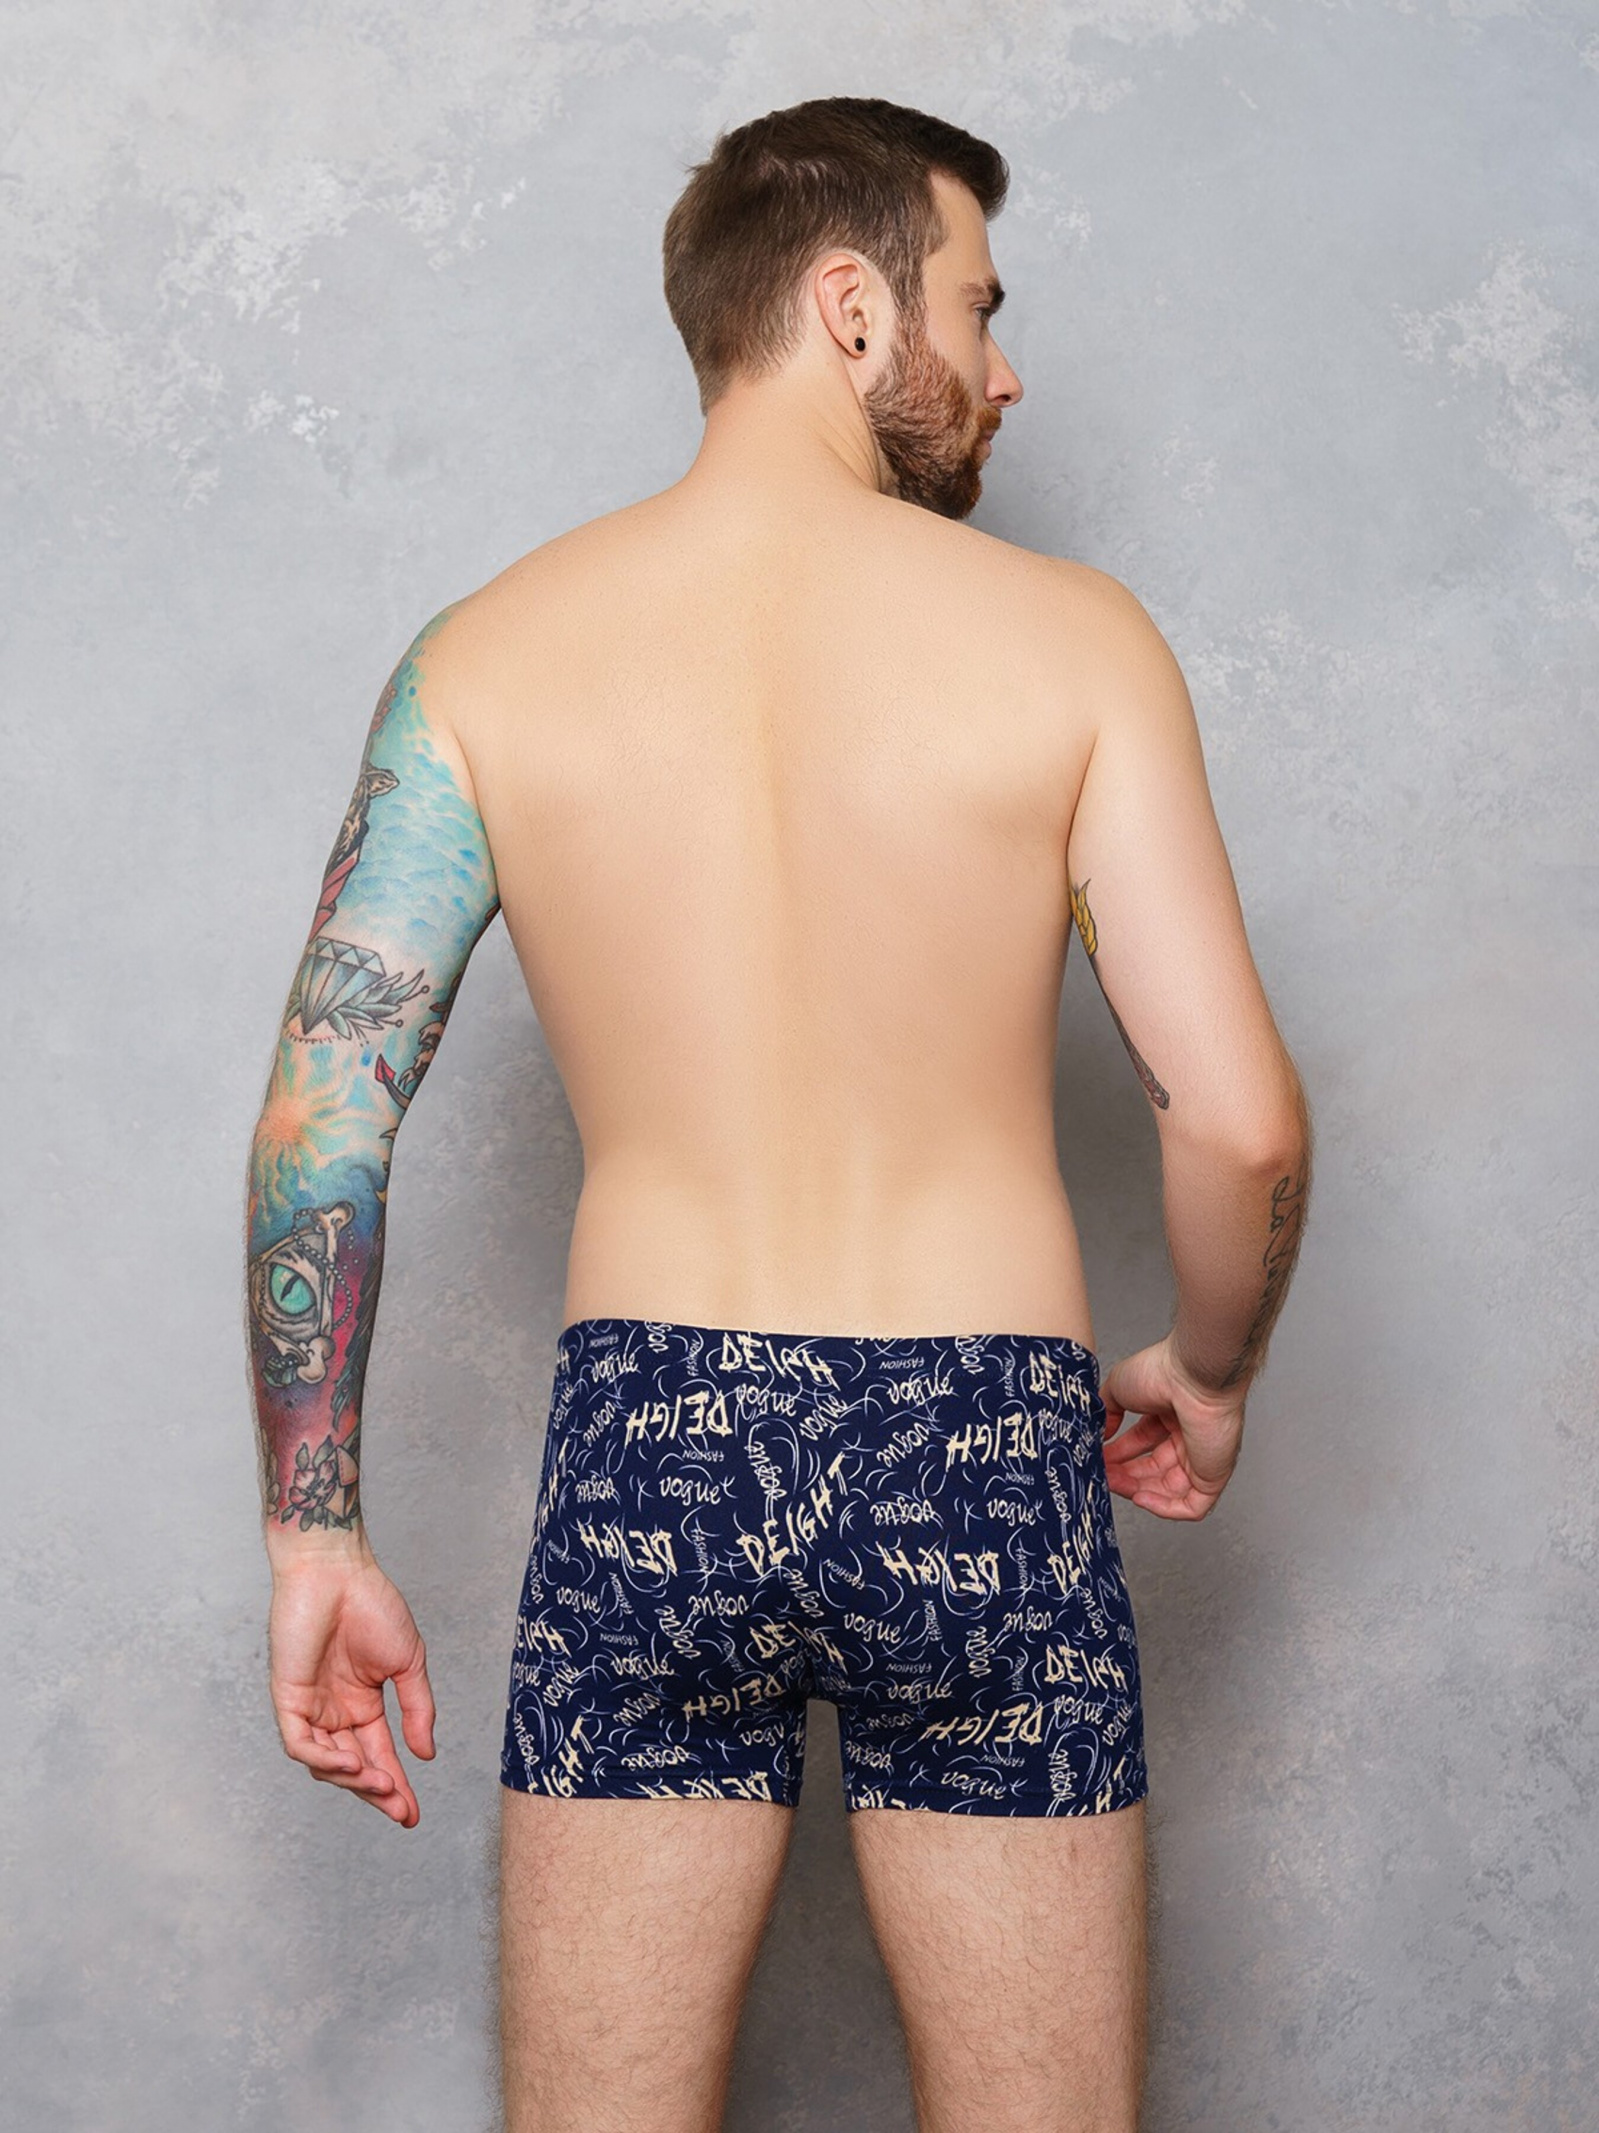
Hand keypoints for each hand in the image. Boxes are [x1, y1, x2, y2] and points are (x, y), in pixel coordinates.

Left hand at [267, 1548, 435, 1825]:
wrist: (338, 1570)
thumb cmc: (372, 1604)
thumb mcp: (407, 1663)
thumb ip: (417, 1709)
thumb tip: (426, 1754)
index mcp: (362, 1704)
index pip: (378, 1755)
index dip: (395, 1786)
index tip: (413, 1813)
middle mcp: (334, 1711)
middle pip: (352, 1768)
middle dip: (376, 1792)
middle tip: (400, 1811)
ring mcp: (310, 1706)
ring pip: (325, 1764)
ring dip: (354, 1780)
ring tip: (382, 1783)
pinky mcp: (288, 1698)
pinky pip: (301, 1743)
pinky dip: (324, 1760)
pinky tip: (352, 1764)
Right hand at [1099, 1336, 1246, 1521]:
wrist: (1193, 1374)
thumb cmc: (1164, 1371)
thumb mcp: (1119, 1386)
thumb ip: (1106, 1412)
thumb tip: (1099, 1434)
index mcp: (1171, 1414)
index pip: (1142, 1444)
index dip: (1119, 1456)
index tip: (1099, 1460)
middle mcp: (1188, 1436)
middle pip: (1154, 1470)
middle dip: (1125, 1476)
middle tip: (1104, 1475)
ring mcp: (1202, 1458)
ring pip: (1169, 1491)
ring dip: (1138, 1492)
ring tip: (1115, 1485)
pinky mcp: (1214, 1476)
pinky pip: (1192, 1506)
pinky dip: (1164, 1508)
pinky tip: (1141, 1497)